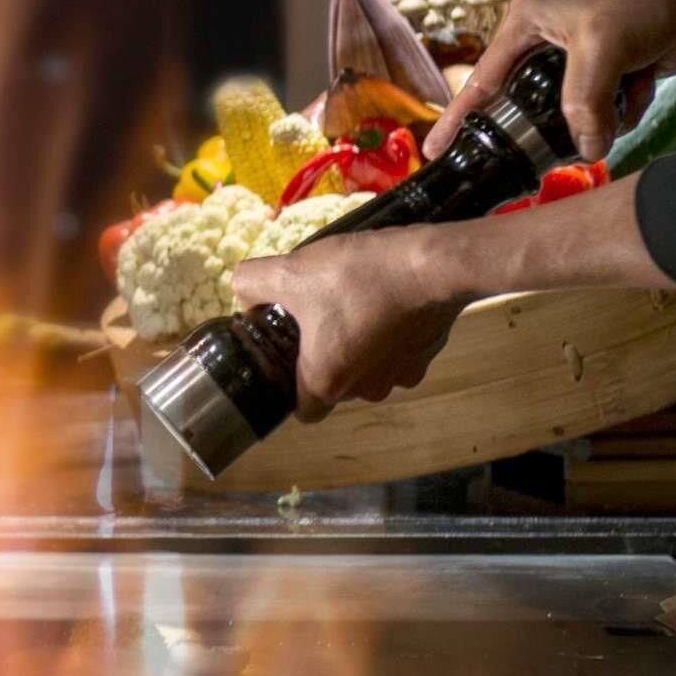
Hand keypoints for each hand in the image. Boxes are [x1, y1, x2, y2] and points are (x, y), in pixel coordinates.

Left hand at [226, 234, 469, 419]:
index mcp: (327, 382)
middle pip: (334, 384)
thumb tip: (243, 291)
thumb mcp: (290, 270)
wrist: (433, 265)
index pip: (302, 410)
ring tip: (351, 300)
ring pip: (367, 368)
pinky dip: (388, 332)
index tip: (285, 354)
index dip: (289, 386)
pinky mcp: (428, 355)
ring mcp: (402, 375)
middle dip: (322, 354)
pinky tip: (383, 299)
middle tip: (315, 313)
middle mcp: (366, 390)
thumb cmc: (356, 277)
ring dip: (357, 342)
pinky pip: (397, 351)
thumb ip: (252, 283)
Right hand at [427, 0, 675, 164]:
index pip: (483, 79)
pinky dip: (625, 109)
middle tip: (548, 152)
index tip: (435, 151)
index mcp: (526, 23)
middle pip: (528, 102)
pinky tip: (644, 85)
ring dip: (598, 116)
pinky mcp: (612, 74)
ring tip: (623, 94)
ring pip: (571, 113)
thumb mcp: (601, 48)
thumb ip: (583, 102)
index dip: (458, 117)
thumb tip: (585, 150)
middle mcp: (545, 42)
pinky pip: (604, 112)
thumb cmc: (642, 0)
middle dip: (548, 124)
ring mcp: (580, 60)